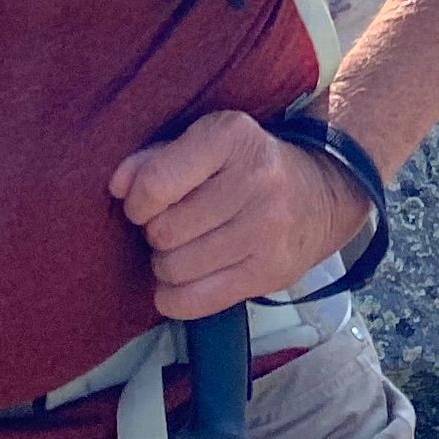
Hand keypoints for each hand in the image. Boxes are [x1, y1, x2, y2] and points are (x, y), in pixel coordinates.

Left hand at [110, 113, 372, 319]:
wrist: (321, 195)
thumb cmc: (246, 166)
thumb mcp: (206, 144)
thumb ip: (154, 160)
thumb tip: (117, 185)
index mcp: (232, 137)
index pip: (156, 184)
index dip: (137, 202)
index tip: (146, 203)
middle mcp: (256, 180)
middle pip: (164, 232)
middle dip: (157, 234)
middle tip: (175, 226)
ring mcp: (268, 229)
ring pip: (175, 269)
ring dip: (167, 265)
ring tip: (187, 248)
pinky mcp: (272, 271)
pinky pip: (194, 301)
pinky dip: (175, 296)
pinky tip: (188, 278)